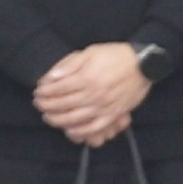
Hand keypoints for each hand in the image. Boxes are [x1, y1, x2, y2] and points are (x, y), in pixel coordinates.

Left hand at [34, 43, 151, 145]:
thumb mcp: (91, 52)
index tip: (37, 91)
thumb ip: (70, 64)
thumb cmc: (116, 55)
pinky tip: (69, 129)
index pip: (57, 89)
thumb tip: (51, 77)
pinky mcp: (113, 114)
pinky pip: (94, 127)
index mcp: (87, 78)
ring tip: (48, 117)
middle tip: (38, 104)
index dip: (44, 91)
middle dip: (46, 105)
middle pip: (62, 104)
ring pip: (74, 119)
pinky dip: (79, 131)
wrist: (145, 63)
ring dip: (57, 120)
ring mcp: (104, 106)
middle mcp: (94, 94)